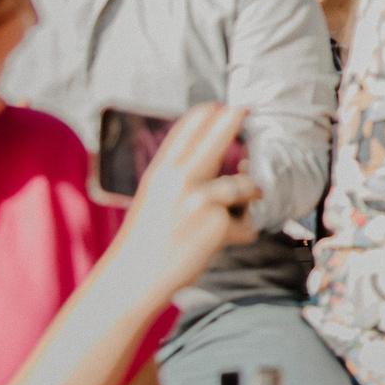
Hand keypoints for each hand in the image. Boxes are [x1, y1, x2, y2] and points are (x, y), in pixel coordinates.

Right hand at [116, 104, 258, 296]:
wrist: (133, 279)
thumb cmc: (143, 245)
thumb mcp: (153, 204)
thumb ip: (175, 183)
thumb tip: (209, 165)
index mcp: (160, 175)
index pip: (182, 136)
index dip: (200, 118)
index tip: (213, 105)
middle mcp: (179, 180)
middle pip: (214, 141)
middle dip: (231, 123)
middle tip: (244, 109)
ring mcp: (200, 199)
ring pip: (244, 185)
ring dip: (251, 197)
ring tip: (249, 202)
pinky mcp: (217, 222)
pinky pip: (246, 224)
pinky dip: (242, 235)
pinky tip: (226, 243)